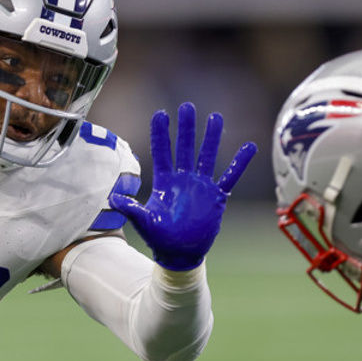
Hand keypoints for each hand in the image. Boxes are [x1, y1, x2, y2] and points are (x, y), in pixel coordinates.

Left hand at [109, 102, 256, 270]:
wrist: (180, 253)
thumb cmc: (160, 238)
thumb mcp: (144, 223)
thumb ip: (131, 209)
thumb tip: (112, 198)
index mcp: (165, 182)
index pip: (162, 152)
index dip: (161, 134)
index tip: (160, 114)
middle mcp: (183, 179)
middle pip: (185, 148)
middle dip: (186, 128)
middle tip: (187, 107)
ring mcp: (201, 185)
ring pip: (207, 156)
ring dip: (211, 138)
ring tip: (215, 117)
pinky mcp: (216, 196)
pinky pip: (230, 176)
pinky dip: (239, 163)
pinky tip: (249, 147)